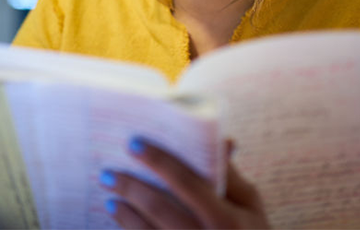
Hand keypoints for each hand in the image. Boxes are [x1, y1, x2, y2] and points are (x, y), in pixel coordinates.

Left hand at [100, 138, 269, 228]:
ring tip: (110, 195)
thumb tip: (218, 140)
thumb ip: (231, 176)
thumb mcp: (251, 205)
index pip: (186, 182)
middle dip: (131, 188)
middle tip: (109, 172)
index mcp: (225, 218)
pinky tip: (120, 217)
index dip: (158, 161)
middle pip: (160, 208)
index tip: (133, 144)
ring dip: (125, 213)